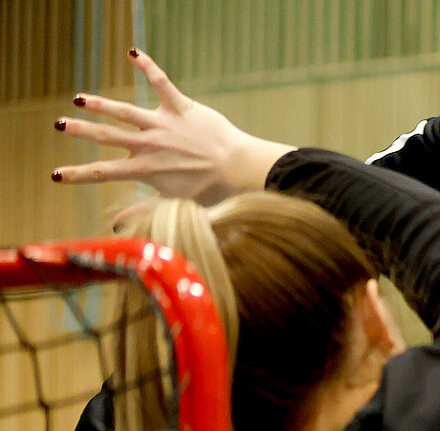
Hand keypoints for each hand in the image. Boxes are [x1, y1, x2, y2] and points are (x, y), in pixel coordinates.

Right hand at [52, 49, 292, 203]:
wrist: (240, 171)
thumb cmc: (211, 191)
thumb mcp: (173, 205)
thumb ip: (142, 211)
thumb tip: (115, 227)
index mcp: (145, 170)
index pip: (105, 173)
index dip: (79, 174)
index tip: (57, 175)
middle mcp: (150, 146)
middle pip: (108, 137)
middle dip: (82, 131)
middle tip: (60, 124)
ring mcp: (164, 125)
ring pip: (126, 111)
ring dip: (101, 104)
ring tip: (81, 99)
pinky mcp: (181, 108)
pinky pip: (161, 83)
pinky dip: (148, 66)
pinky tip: (133, 52)